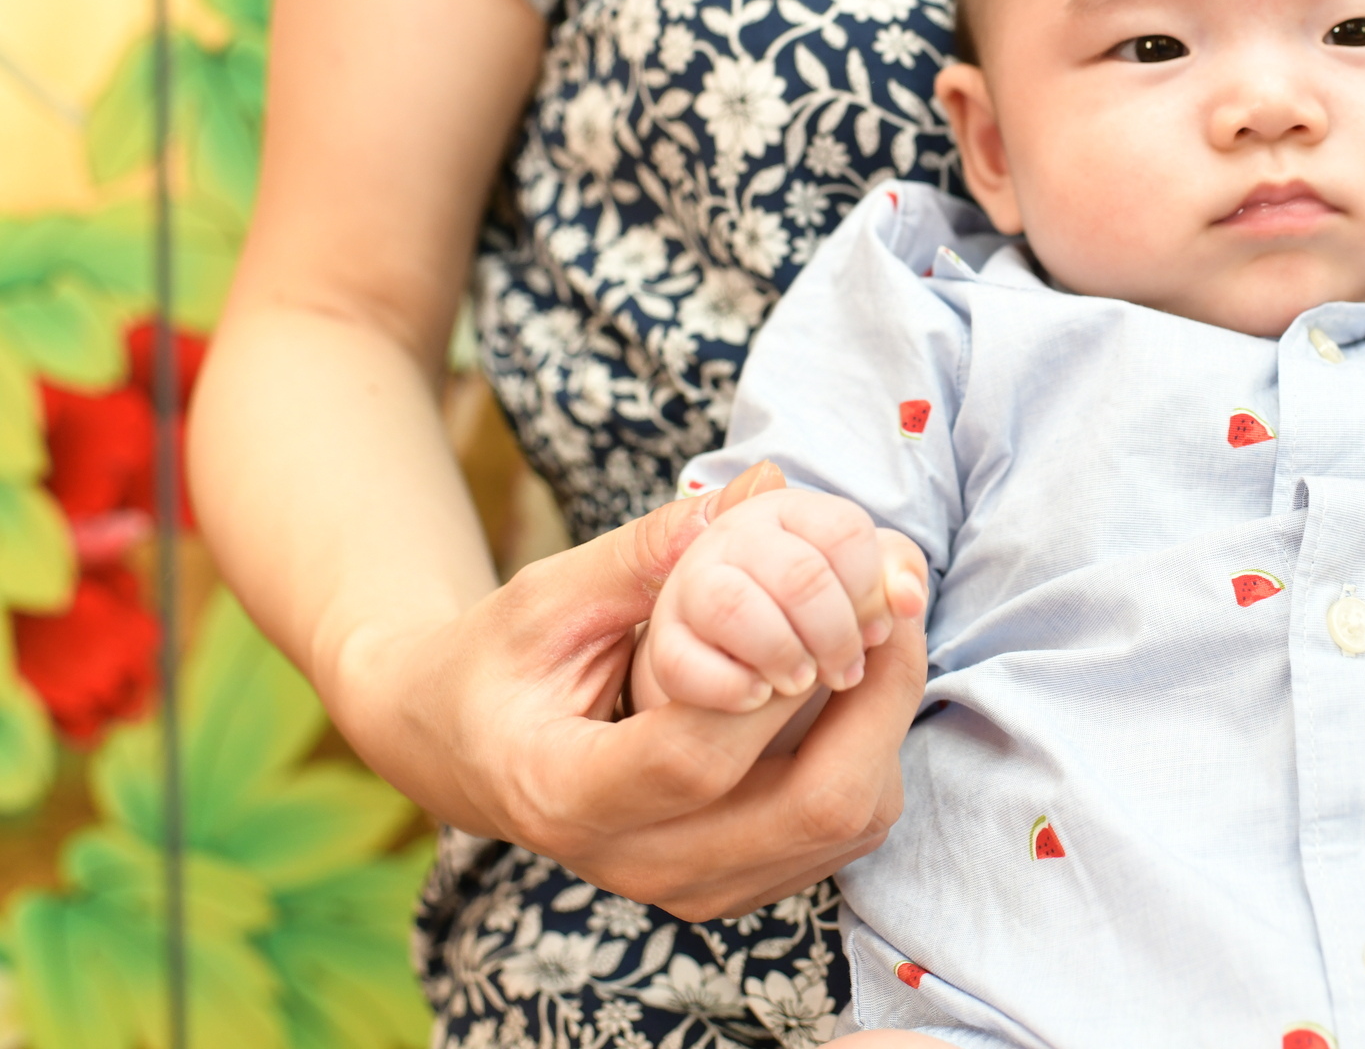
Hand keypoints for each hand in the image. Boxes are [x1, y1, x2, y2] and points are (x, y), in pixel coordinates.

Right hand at [328, 461, 927, 920]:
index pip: (697, 758)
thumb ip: (647, 552)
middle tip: (894, 603)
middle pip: (810, 807)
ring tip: (883, 631)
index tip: (826, 599)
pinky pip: (841, 836)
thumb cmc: (495, 663)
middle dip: (878, 697)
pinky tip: (858, 683)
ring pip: (845, 827)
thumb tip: (758, 489)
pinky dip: (871, 755)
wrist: (460, 750)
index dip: (779, 677)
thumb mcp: (546, 597)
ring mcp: (692, 887)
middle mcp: (638, 862)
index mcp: (567, 794)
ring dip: (886, 722)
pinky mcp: (735, 887)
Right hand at [632, 484, 927, 714]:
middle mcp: (734, 535)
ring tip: (802, 682)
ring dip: (783, 654)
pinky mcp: (664, 642)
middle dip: (837, 634)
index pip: (845, 530)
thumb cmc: (808, 611)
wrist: (728, 648)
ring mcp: (690, 585)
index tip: (877, 632)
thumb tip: (909, 598)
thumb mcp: (857, 580)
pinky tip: (757, 696)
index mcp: (788, 510)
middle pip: (800, 574)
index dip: (871, 589)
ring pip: (735, 606)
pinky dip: (729, 686)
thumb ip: (894, 574)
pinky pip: (683, 662)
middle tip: (846, 672)